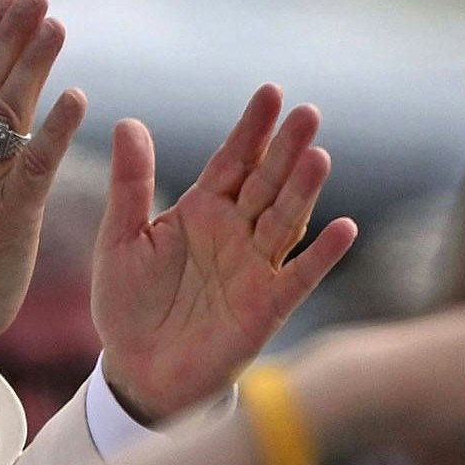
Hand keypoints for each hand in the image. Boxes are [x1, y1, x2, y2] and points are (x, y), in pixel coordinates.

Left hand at [91, 90, 359, 420]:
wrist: (137, 372)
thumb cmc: (128, 305)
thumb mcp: (120, 240)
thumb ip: (131, 185)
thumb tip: (128, 122)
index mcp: (202, 210)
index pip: (233, 160)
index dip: (252, 129)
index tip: (270, 93)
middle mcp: (235, 232)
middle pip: (266, 182)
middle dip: (285, 148)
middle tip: (307, 112)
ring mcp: (255, 268)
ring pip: (285, 220)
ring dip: (303, 191)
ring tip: (318, 156)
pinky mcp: (266, 307)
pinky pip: (297, 276)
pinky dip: (321, 255)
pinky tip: (344, 228)